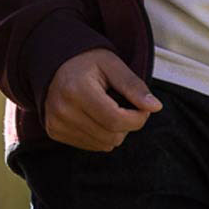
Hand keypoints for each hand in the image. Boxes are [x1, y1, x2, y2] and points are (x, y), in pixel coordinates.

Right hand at [41, 47, 159, 150]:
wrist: (53, 63)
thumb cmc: (86, 62)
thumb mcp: (112, 65)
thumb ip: (133, 86)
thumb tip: (155, 107)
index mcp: (76, 90)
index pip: (116, 120)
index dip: (138, 118)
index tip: (142, 107)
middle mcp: (62, 109)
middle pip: (112, 136)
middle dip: (127, 124)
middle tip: (123, 105)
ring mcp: (56, 122)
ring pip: (104, 144)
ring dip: (114, 131)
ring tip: (106, 109)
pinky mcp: (54, 131)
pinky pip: (91, 145)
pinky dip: (100, 135)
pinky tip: (94, 116)